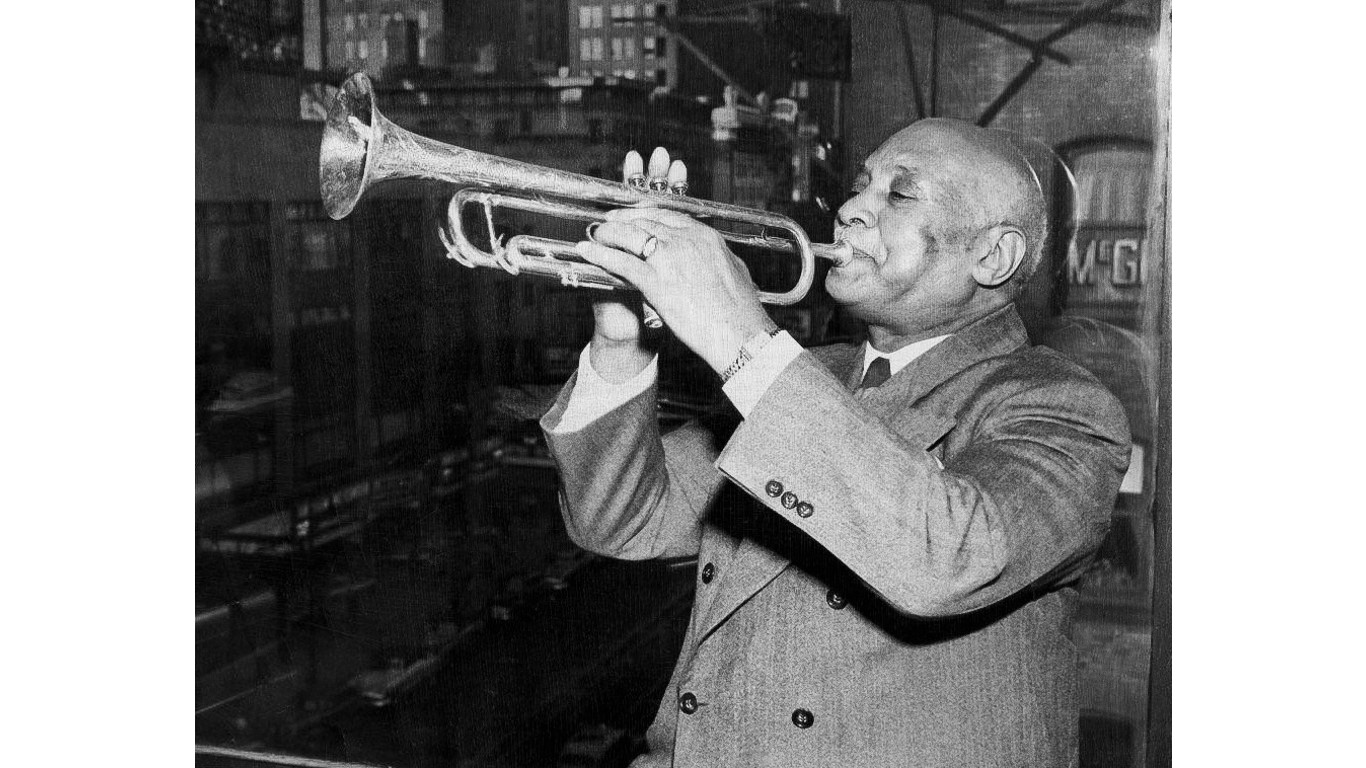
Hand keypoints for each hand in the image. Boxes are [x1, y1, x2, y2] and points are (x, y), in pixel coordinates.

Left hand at [575, 166, 776, 374]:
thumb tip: (714, 256)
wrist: (742, 334)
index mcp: (705, 236)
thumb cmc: (742, 310)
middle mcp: (686, 240)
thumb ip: (719, 258)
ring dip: (608, 233)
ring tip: (595, 233)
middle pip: (645, 221)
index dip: (645, 213)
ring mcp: (670, 259)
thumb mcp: (735, 271)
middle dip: (622, 220)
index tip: (633, 215)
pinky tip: (586, 251)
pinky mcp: (657, 282)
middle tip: (608, 223)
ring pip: (630, 235)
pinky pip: (621, 262)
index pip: (668, 215)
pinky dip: (600, 254)